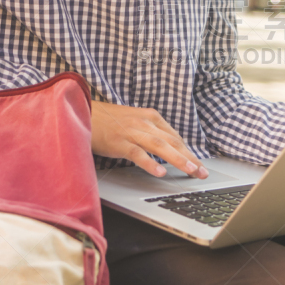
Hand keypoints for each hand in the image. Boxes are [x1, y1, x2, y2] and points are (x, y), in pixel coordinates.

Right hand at [91, 101, 207, 178]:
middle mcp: (145, 122)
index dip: (188, 152)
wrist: (82, 112)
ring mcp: (132, 131)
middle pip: (173, 142)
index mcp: (151, 117)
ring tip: (191, 171)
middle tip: (202, 172)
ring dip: (178, 159)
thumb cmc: (107, 120)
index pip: (175, 137)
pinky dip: (150, 163)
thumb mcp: (134, 122)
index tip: (199, 164)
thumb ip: (150, 132)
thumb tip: (168, 148)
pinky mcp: (119, 141)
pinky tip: (160, 172)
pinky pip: (137, 154)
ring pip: (160, 147)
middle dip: (190, 158)